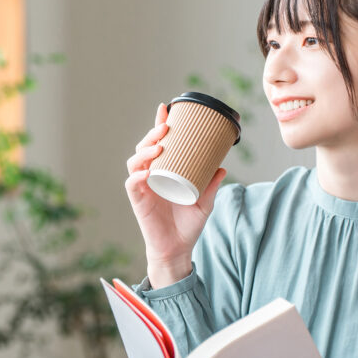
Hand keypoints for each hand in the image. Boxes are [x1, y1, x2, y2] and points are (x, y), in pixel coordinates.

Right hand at [124, 103, 227, 286]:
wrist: (178, 249)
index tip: (166, 108)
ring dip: (145, 151)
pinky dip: (138, 175)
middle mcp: (150, 176)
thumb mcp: (205, 202)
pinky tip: (147, 170)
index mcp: (164, 171)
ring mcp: (143, 187)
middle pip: (144, 148)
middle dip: (152, 134)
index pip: (158, 143)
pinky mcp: (138, 201)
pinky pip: (133, 184)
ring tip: (159, 145)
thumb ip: (212, 185)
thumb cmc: (188, 225)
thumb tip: (223, 167)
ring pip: (135, 162)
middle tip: (165, 127)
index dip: (159, 125)